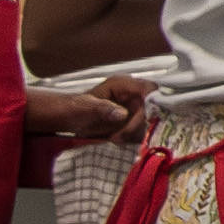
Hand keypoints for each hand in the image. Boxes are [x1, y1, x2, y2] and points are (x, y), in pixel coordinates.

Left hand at [23, 76, 154, 143]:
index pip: (149, 88)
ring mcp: (135, 108)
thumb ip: (103, 109)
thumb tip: (122, 114)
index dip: (154, 102)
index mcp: (123, 85)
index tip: (146, 120)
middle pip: (154, 107)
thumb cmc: (74, 108)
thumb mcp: (84, 108)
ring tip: (114, 138)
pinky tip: (117, 139)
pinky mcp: (134, 121)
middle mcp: (133, 95)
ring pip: (150, 121)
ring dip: (134, 133)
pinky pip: (142, 130)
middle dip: (140, 124)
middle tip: (121, 136)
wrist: (68, 120)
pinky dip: (133, 138)